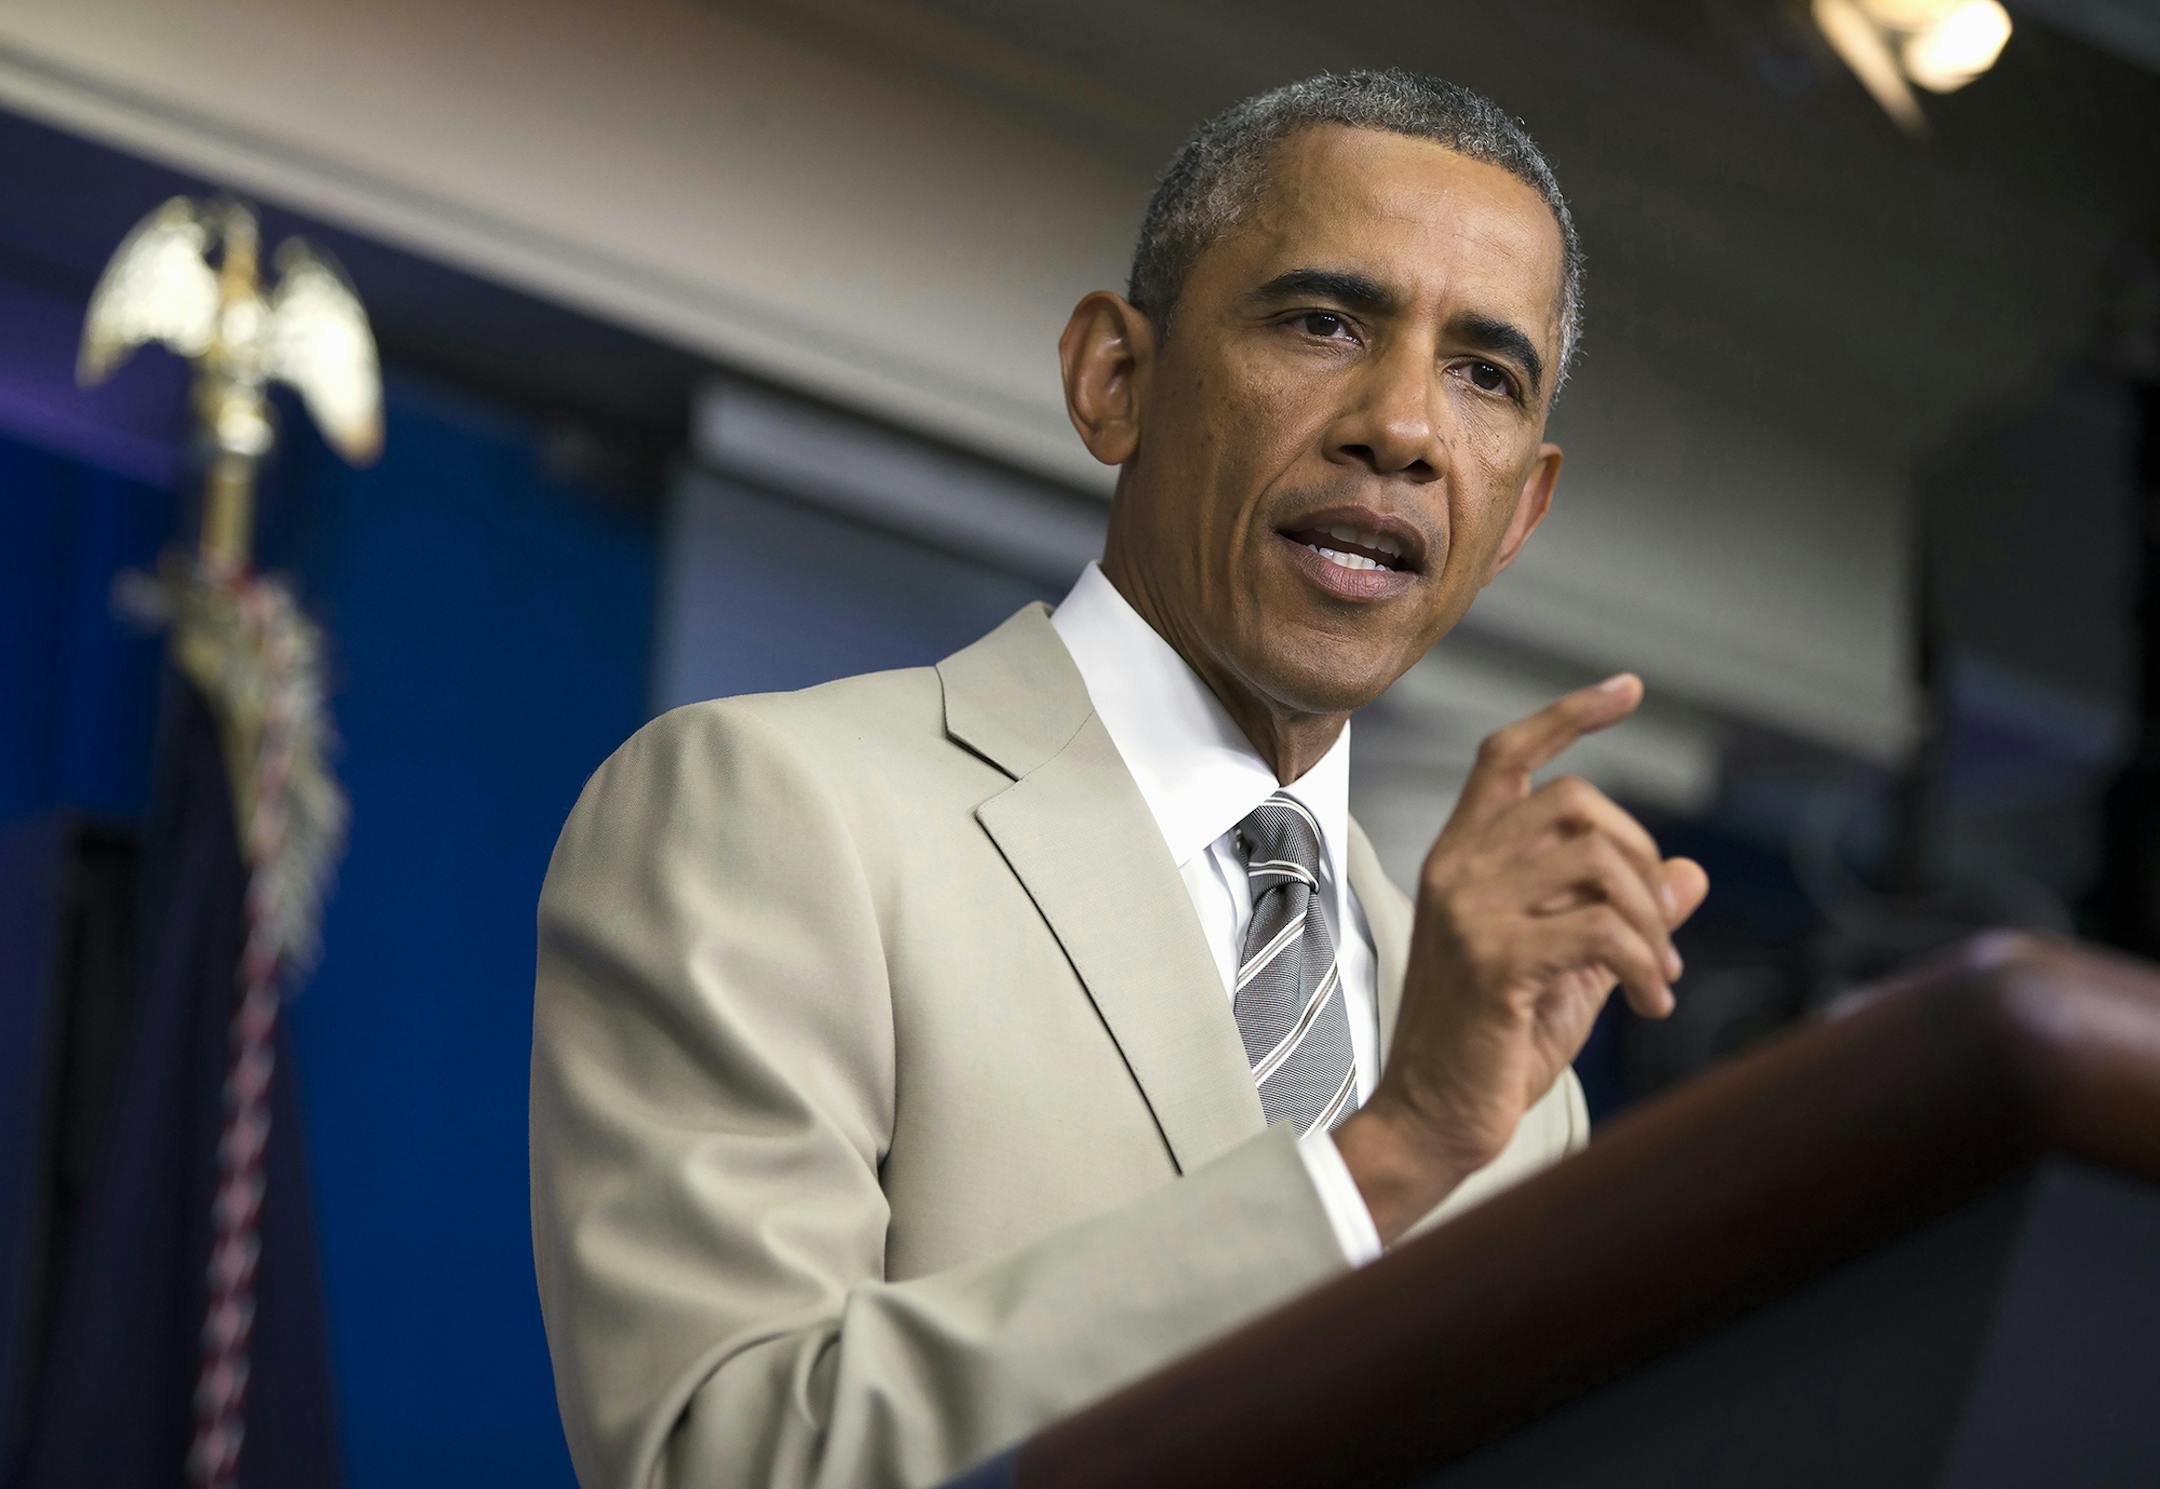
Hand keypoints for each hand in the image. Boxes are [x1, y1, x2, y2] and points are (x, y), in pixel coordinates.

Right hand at [1333, 673, 1709, 1242]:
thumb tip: (1691, 874)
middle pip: (1574, 800)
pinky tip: (1650, 1002)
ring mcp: (1469, 912)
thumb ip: (1622, 917)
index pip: (1509, 754)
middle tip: (1658, 929)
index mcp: (1462, 859)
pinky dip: (1648, 965)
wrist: (1432, 1122)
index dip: (1570, 714)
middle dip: (1641, 855)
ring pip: (1598, 862)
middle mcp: (1457, 870)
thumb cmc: (1491, 1048)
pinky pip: (1602, 930)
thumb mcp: (1570, 969)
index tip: (1628, 689)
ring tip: (1660, 977)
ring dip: (1653, 922)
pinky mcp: (1494, 962)